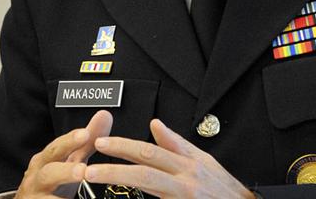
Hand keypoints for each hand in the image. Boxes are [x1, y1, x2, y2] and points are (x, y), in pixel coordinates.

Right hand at [16, 110, 113, 197]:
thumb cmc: (53, 182)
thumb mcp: (69, 161)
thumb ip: (87, 142)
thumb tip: (105, 115)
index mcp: (45, 160)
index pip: (58, 147)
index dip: (70, 141)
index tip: (85, 134)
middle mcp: (37, 177)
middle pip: (49, 172)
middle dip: (65, 171)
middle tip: (83, 170)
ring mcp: (36, 195)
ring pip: (47, 196)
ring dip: (60, 195)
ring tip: (79, 184)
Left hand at [83, 118, 253, 197]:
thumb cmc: (225, 192)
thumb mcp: (204, 162)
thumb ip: (177, 144)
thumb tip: (155, 125)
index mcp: (189, 164)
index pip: (151, 151)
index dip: (124, 145)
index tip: (101, 142)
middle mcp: (187, 180)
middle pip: (145, 168)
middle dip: (115, 163)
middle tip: (89, 164)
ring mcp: (185, 197)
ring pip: (148, 185)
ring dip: (119, 180)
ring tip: (95, 177)